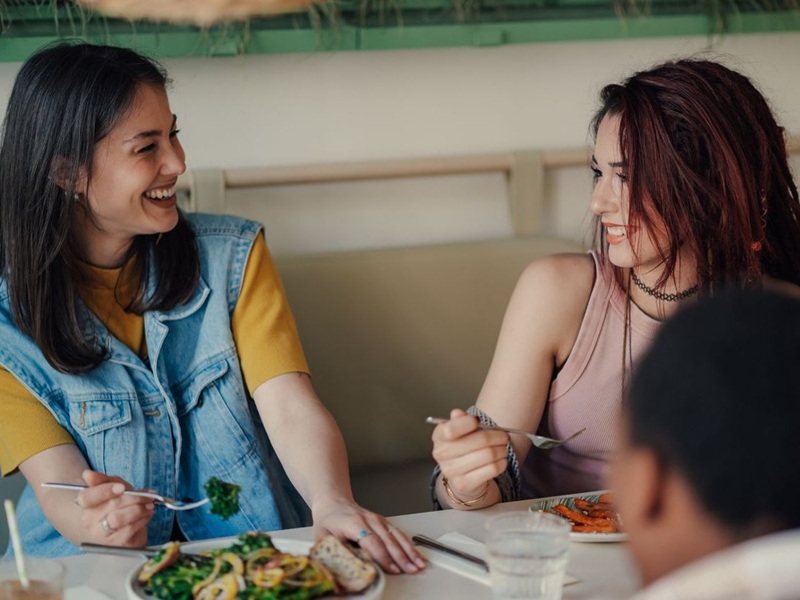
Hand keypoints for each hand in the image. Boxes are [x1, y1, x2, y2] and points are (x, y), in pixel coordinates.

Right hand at [75, 470, 154, 546]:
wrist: (129, 528)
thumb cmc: (121, 504)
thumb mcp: (115, 487)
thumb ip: (104, 480)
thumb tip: (87, 474)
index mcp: (87, 505)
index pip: (86, 497)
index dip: (104, 491)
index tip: (121, 487)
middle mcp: (89, 520)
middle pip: (110, 505)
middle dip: (133, 498)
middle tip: (148, 495)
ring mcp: (100, 534)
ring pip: (118, 518)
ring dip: (138, 509)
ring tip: (149, 505)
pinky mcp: (114, 543)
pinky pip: (128, 529)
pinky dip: (141, 520)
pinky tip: (147, 515)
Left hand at [311, 497, 425, 574]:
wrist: (333, 502)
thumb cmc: (328, 520)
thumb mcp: (322, 537)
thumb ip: (332, 552)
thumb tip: (341, 569)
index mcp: (354, 523)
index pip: (371, 541)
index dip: (383, 556)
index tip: (391, 569)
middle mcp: (369, 520)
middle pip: (388, 540)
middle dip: (401, 557)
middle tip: (410, 571)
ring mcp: (378, 520)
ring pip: (397, 536)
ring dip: (409, 551)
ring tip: (418, 565)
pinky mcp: (384, 522)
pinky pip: (398, 533)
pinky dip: (409, 545)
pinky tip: (416, 554)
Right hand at [431, 408, 508, 501]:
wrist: (461, 476)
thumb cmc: (463, 448)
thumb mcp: (460, 430)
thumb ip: (460, 420)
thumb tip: (457, 413)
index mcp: (439, 436)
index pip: (451, 429)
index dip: (468, 423)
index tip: (478, 422)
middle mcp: (441, 454)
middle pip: (479, 440)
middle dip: (497, 436)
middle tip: (504, 436)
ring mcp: (451, 471)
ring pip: (489, 455)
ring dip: (501, 450)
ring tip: (502, 448)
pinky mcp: (464, 484)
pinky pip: (492, 469)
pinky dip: (501, 463)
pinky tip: (500, 461)